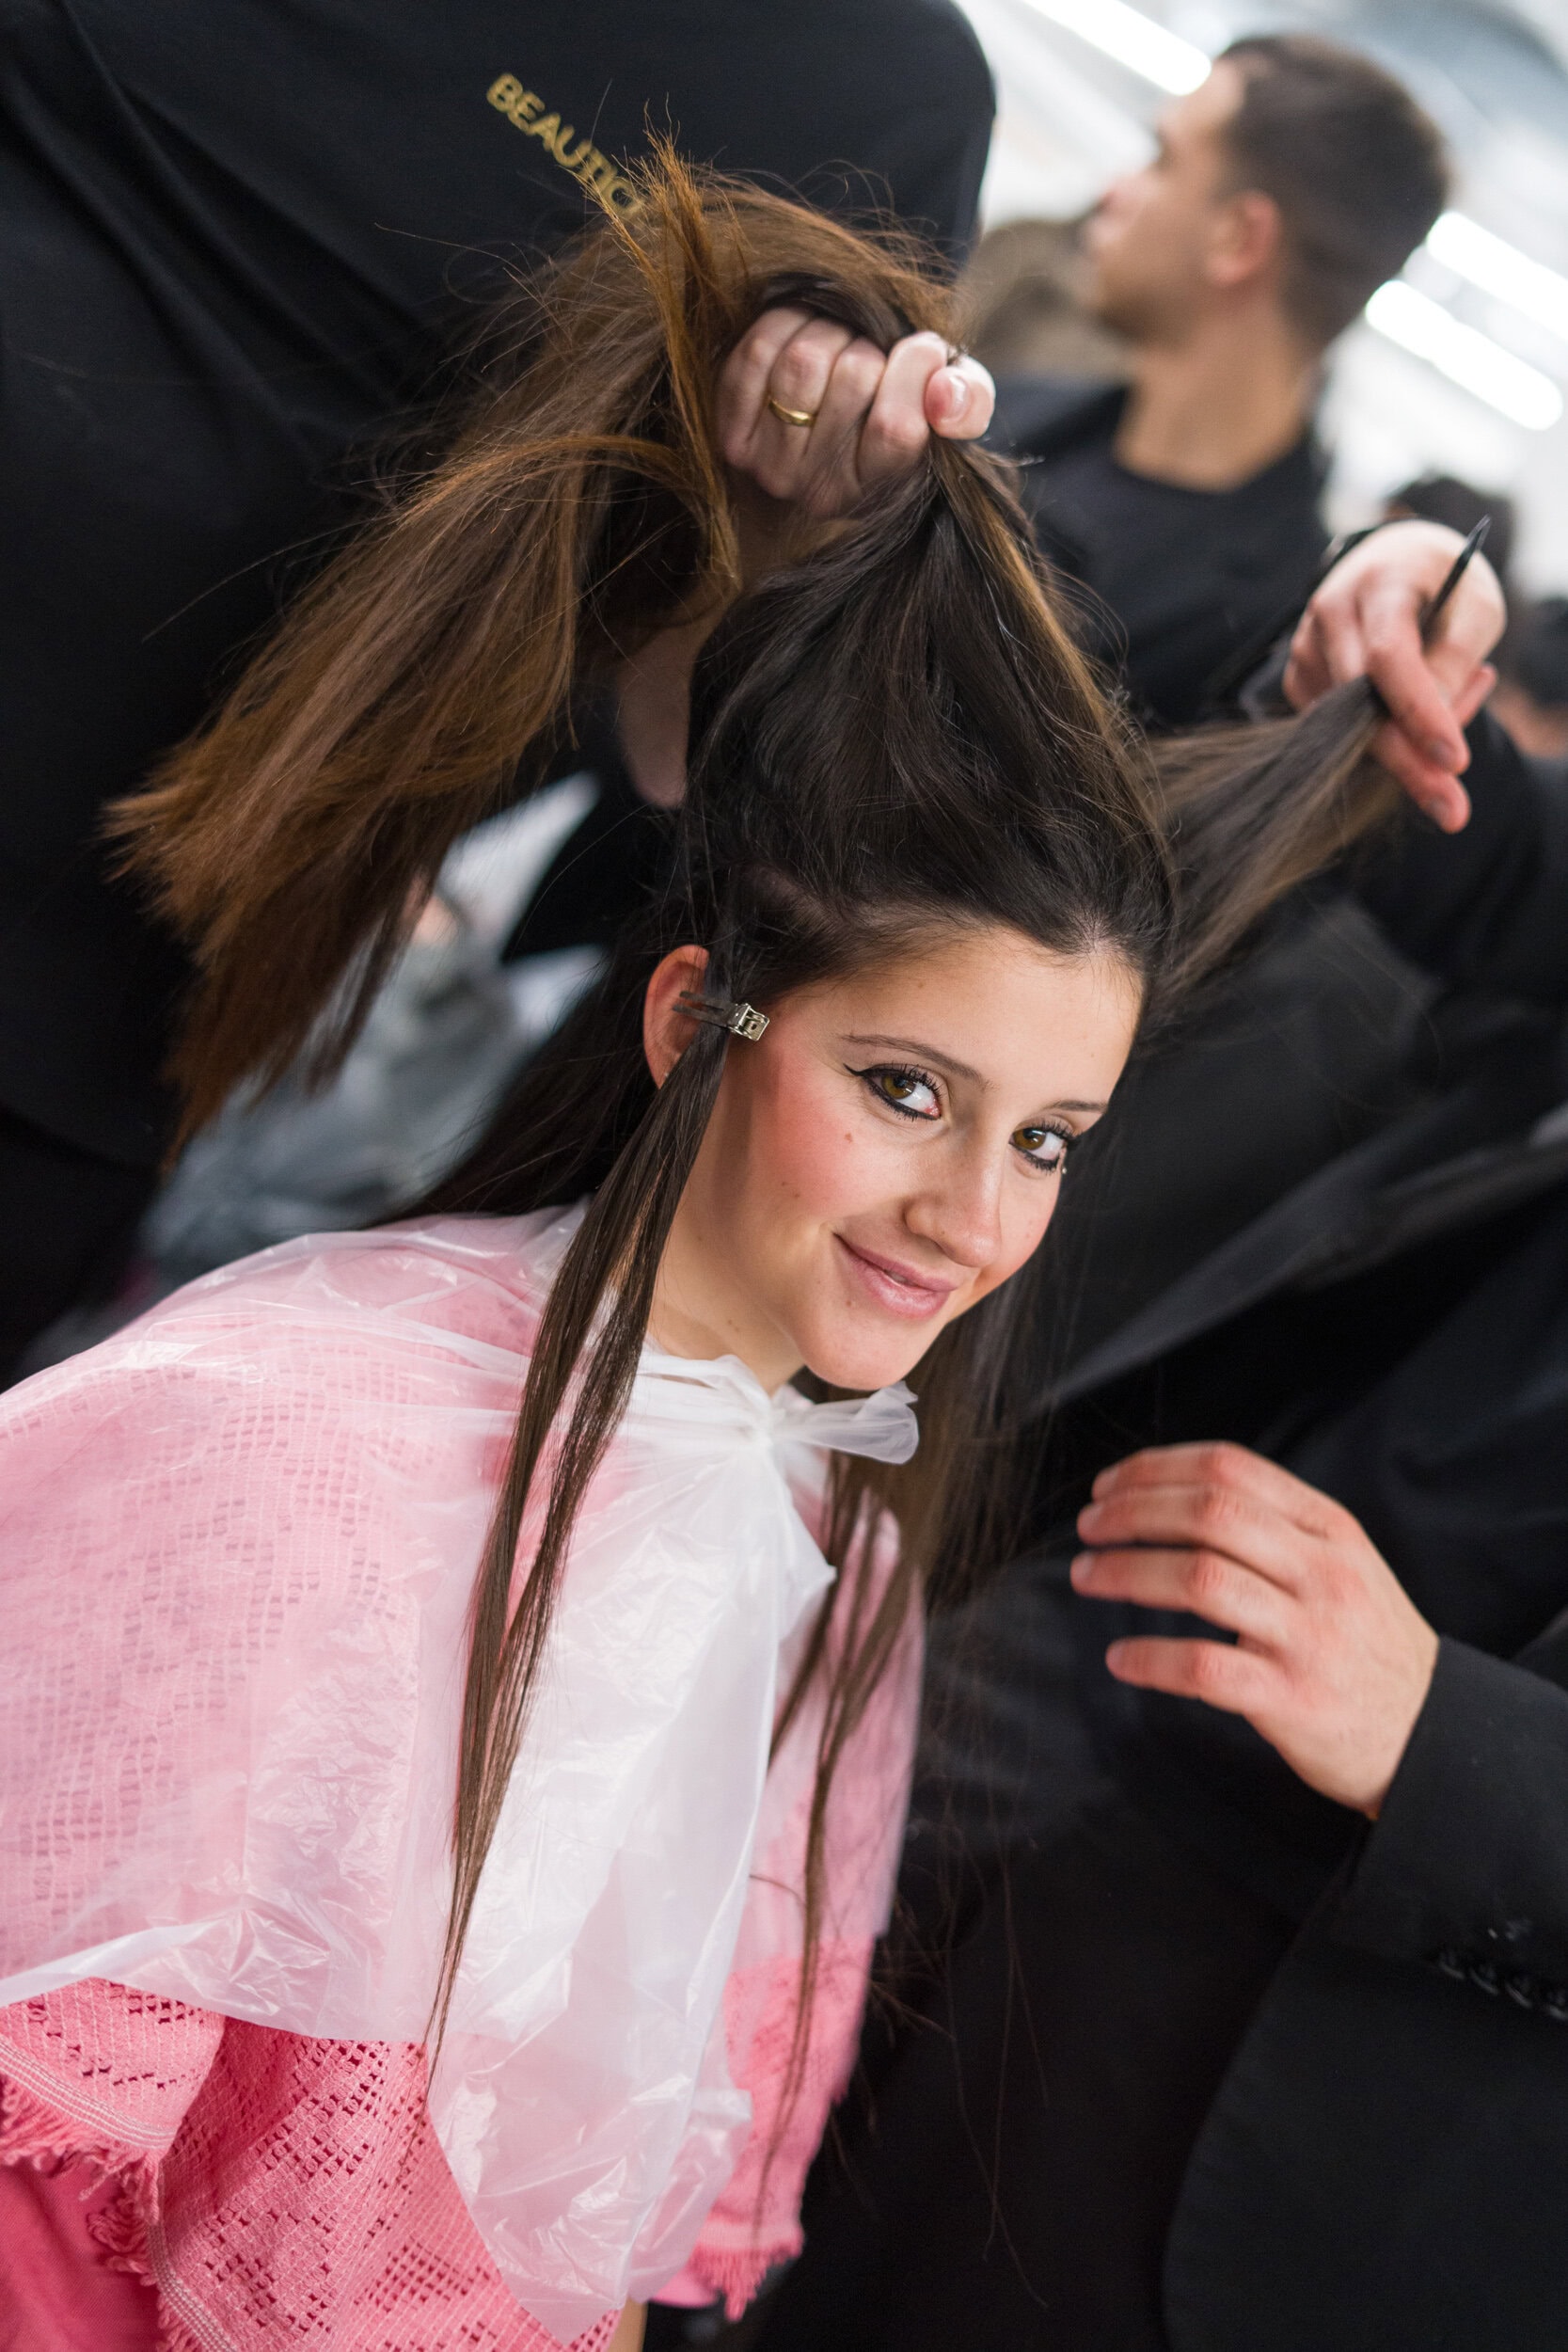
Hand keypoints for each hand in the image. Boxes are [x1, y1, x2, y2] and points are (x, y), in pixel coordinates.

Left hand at [717, 306, 993, 521]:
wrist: (833, 415)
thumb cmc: (904, 405)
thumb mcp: (953, 405)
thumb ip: (968, 401)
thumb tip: (942, 394)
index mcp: (884, 490)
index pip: (896, 426)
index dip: (912, 369)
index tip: (918, 350)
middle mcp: (825, 493)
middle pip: (852, 378)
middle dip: (868, 344)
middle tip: (870, 353)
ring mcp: (773, 470)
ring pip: (803, 360)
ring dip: (827, 329)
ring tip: (838, 344)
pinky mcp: (733, 438)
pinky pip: (759, 352)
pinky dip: (784, 324)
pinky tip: (800, 338)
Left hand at [1071, 1441, 1438, 1815]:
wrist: (1431, 1735)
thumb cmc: (1367, 1646)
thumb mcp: (1343, 1565)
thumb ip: (1277, 1529)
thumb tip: (1178, 1497)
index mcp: (1328, 1530)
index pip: (1230, 1469)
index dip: (1157, 1468)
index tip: (1109, 1486)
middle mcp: (1321, 1573)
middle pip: (1209, 1513)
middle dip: (1133, 1512)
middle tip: (1089, 1527)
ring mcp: (1309, 1635)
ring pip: (1200, 1579)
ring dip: (1126, 1573)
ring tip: (1087, 1576)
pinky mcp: (1292, 1698)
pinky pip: (1205, 1666)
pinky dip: (1150, 1657)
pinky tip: (1120, 1658)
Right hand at [1283, 519, 1505, 831]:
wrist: (1396, 566)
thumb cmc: (1445, 587)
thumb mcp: (1475, 611)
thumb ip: (1455, 661)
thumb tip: (1434, 726)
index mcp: (1379, 581)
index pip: (1389, 655)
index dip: (1419, 711)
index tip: (1453, 761)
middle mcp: (1329, 613)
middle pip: (1359, 704)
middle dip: (1407, 761)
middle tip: (1451, 810)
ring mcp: (1305, 649)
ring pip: (1347, 726)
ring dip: (1403, 747)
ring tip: (1447, 732)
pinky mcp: (1298, 680)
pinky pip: (1337, 732)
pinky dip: (1382, 739)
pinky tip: (1413, 721)